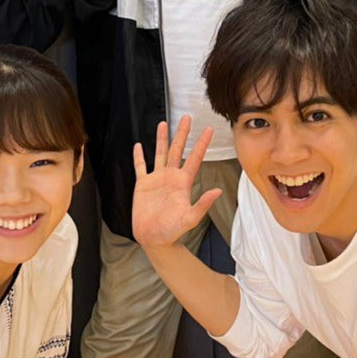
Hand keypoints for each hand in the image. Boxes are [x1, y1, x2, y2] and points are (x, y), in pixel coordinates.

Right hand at [132, 118, 222, 253]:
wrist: (154, 239)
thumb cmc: (173, 231)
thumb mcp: (190, 218)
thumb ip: (203, 204)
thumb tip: (218, 191)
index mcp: (183, 182)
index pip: (194, 158)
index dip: (201, 143)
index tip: (208, 129)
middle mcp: (171, 177)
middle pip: (177, 150)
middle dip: (182, 134)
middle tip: (187, 118)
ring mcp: (156, 179)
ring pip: (160, 153)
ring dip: (162, 139)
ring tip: (163, 123)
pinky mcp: (142, 185)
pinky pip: (140, 167)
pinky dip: (139, 156)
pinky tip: (138, 146)